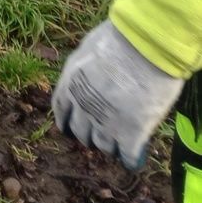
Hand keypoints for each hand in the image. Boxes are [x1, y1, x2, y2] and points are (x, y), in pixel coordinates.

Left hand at [52, 20, 183, 167]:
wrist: (141, 49)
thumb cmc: (117, 41)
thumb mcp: (88, 52)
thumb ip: (86, 70)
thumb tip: (90, 76)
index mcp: (69, 85)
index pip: (61, 110)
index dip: (68, 121)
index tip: (72, 127)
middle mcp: (82, 108)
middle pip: (81, 133)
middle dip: (90, 135)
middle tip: (103, 134)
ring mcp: (105, 124)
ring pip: (104, 147)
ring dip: (111, 147)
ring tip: (120, 145)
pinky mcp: (131, 135)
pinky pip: (128, 158)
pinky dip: (131, 160)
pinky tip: (135, 159)